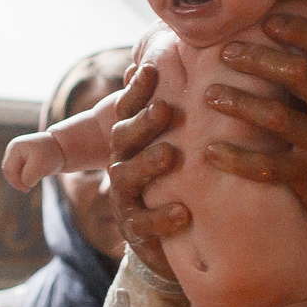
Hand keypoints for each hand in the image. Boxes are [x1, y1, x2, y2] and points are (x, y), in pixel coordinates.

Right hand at [2, 133, 64, 192]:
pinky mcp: (21, 158)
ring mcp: (16, 153)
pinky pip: (18, 172)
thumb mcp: (40, 166)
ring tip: (35, 180)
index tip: (28, 188)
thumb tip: (24, 184)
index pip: (9, 169)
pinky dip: (24, 177)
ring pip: (12, 173)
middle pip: (8, 171)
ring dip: (21, 180)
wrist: (61, 147)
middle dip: (17, 181)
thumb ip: (28, 177)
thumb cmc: (51, 155)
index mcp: (15, 147)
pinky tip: (35, 177)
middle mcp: (13, 149)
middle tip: (28, 189)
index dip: (16, 181)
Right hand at [105, 62, 190, 279]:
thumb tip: (178, 66)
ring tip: (169, 154)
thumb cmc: (182, 180)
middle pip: (123, 139)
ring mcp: (127, 199)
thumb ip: (181, 108)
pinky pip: (143, 226)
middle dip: (142, 123)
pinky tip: (182, 212)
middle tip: (164, 109)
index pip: (127, 110)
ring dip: (147, 164)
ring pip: (125, 178)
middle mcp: (123, 166)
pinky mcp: (137, 232)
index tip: (150, 69)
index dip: (136, 91)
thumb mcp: (184, 142)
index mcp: (132, 142)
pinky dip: (161, 218)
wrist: (180, 241)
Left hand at [205, 11, 306, 235]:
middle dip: (257, 58)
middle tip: (225, 52)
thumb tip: (301, 37)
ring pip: (277, 117)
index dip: (301, 29)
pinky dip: (236, 158)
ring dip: (238, 102)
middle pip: (299, 74)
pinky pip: (268, 166)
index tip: (268, 21)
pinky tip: (210, 151)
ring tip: (209, 95)